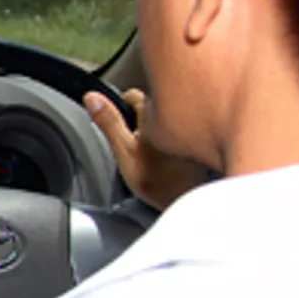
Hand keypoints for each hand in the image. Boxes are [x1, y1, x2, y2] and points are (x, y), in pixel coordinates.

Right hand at [83, 88, 208, 210]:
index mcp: (156, 112)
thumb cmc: (159, 181)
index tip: (121, 125)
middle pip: (154, 106)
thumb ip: (109, 122)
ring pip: (170, 118)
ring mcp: (195, 126)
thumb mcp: (124, 150)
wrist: (190, 201)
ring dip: (163, 127)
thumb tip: (91, 97)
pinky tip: (174, 158)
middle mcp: (179, 113)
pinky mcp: (206, 140)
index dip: (122, 110)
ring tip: (157, 154)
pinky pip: (187, 130)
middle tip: (139, 144)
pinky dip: (180, 138)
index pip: (133, 96)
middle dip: (144, 118)